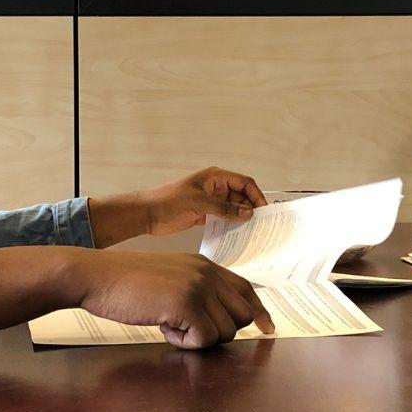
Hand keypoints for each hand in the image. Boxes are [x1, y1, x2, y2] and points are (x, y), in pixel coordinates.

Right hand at [75, 251, 275, 348]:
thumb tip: (218, 317)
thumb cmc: (127, 283)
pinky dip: (185, 343)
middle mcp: (207, 273)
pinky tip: (164, 329)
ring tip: (170, 326)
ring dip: (199, 339)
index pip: (246, 289)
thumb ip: (196, 289)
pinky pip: (204, 339)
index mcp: (205, 265)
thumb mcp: (171, 278)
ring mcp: (199, 287)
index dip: (258, 312)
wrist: (99, 277)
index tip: (268, 328)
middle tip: (191, 330)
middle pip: (242, 315)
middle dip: (222, 331)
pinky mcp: (186, 304)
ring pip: (226, 332)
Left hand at [139, 166, 268, 236]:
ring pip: (234, 208)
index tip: (264, 210)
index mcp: (215, 177)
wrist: (147, 214)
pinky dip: (231, 225)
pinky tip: (237, 234)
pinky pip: (224, 218)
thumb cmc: (168, 201)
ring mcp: (211, 201)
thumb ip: (224, 209)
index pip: (244, 183)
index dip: (256, 195)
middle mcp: (215, 187)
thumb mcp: (199, 204)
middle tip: (260, 224)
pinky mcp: (205, 214)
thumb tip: (247, 212)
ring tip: (251, 231)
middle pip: (241, 196)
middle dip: (251, 208)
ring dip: (241, 218)